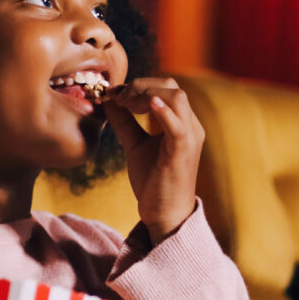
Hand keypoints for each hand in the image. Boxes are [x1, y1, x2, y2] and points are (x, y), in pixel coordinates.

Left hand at [102, 78, 203, 242]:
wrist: (164, 214)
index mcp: (181, 122)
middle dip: (140, 86)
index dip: (137, 85)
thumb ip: (125, 123)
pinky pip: (178, 126)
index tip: (113, 93)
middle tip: (117, 99)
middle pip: (170, 86)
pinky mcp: (183, 152)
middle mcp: (190, 125)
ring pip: (176, 98)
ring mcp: (189, 137)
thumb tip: (108, 100)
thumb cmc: (153, 182)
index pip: (164, 88)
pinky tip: (148, 105)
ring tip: (125, 105)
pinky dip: (164, 112)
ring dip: (146, 95)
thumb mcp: (135, 145)